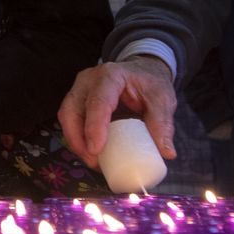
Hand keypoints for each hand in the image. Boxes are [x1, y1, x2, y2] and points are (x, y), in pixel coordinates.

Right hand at [58, 55, 177, 167]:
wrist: (142, 71)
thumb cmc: (150, 84)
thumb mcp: (162, 100)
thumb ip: (163, 124)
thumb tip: (167, 153)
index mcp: (110, 76)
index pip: (97, 101)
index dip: (94, 126)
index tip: (96, 150)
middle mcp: (88, 81)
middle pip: (71, 110)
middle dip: (77, 139)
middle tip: (93, 161)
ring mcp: (79, 90)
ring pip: (66, 117)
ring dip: (75, 141)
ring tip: (93, 161)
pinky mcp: (77, 101)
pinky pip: (70, 121)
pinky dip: (78, 139)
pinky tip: (91, 154)